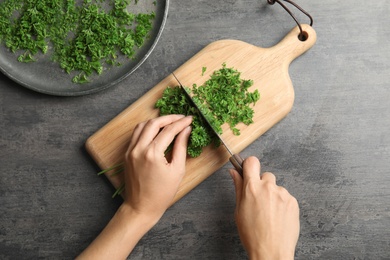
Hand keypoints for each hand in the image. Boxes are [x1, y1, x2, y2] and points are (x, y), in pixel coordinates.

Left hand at [78, 115, 191, 258]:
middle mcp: (139, 149)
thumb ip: (181, 147)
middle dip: (169, 118)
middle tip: (181, 118)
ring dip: (156, 121)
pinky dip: (147, 128)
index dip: (181, 123)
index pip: (169, 131)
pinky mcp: (127, 154)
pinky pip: (136, 134)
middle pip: (154, 123)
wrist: (141, 207)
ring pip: (142, 125)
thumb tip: (186, 130)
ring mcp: (130, 151)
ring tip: (170, 122)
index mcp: (152, 154)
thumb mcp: (177, 170)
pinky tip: (157, 130)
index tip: (190, 119)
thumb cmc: (162, 193)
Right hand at [230, 157, 299, 259]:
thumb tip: (234, 172)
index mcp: (252, 188)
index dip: (250, 165)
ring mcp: (283, 194)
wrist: (271, 251)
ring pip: (276, 188)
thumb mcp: (239, 210)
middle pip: (266, 176)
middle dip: (262, 185)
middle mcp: (268, 187)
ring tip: (269, 214)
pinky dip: (282, 204)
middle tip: (259, 201)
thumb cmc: (252, 234)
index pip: (252, 162)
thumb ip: (238, 188)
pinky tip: (277, 217)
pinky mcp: (293, 202)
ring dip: (273, 196)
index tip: (249, 171)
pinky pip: (286, 197)